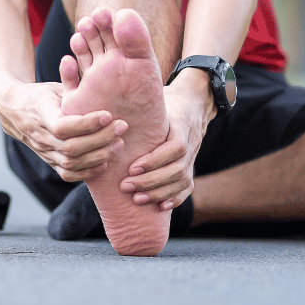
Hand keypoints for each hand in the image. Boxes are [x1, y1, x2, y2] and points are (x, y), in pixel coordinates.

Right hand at [0, 81, 127, 181]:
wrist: (15, 112)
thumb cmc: (40, 96)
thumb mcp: (53, 87)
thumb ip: (69, 82)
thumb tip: (79, 61)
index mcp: (41, 115)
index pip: (63, 126)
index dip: (87, 124)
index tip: (108, 115)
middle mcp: (40, 137)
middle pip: (71, 147)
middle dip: (100, 139)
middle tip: (122, 127)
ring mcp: (44, 152)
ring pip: (71, 163)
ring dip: (98, 156)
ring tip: (118, 143)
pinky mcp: (49, 162)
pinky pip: (68, 174)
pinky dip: (88, 172)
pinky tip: (105, 162)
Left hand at [121, 75, 213, 209]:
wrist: (194, 104)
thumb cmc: (166, 101)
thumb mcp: (157, 98)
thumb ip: (139, 105)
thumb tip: (110, 109)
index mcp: (182, 125)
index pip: (174, 148)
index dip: (154, 160)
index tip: (132, 168)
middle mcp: (192, 142)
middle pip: (177, 169)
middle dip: (151, 181)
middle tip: (126, 186)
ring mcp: (194, 157)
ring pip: (182, 180)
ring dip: (159, 192)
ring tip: (137, 198)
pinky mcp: (192, 167)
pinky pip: (188, 187)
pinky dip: (175, 198)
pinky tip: (160, 206)